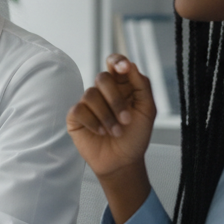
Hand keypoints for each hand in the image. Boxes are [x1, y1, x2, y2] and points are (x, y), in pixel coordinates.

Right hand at [67, 54, 156, 223]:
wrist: (123, 162)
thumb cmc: (136, 136)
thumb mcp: (147, 110)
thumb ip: (142, 85)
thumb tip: (130, 65)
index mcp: (122, 85)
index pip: (114, 63)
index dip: (117, 61)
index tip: (123, 68)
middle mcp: (103, 91)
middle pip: (102, 78)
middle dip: (116, 100)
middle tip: (126, 120)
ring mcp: (88, 103)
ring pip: (90, 94)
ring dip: (106, 116)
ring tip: (115, 132)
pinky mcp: (76, 116)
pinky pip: (79, 109)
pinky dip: (93, 122)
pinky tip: (101, 132)